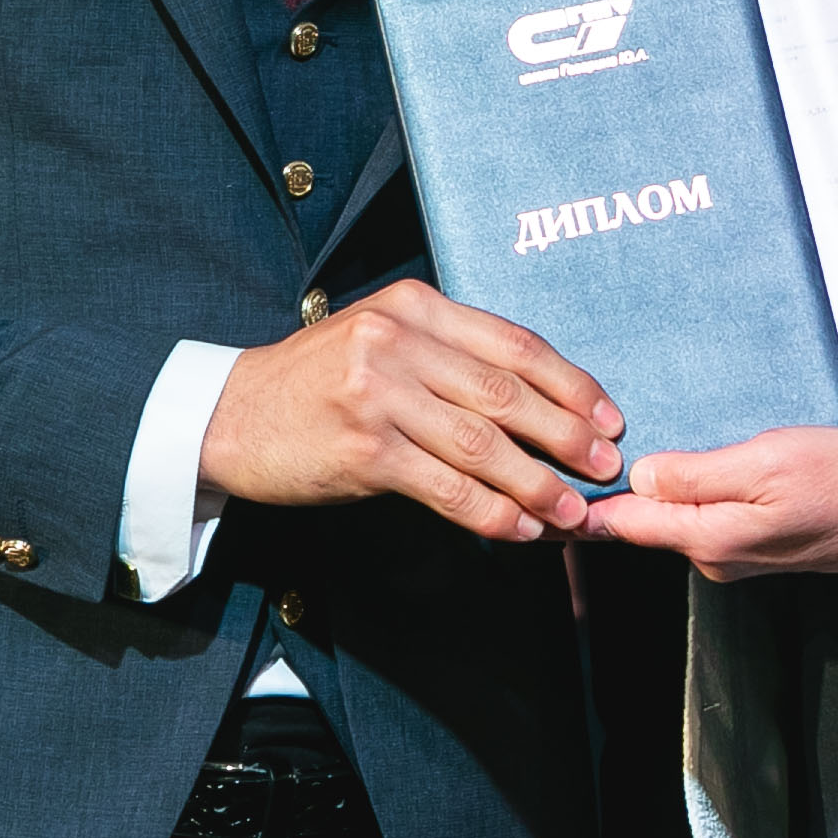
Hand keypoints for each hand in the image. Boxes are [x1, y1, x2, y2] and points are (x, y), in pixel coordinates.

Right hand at [196, 278, 618, 540]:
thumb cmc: (316, 384)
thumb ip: (448, 356)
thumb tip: (538, 404)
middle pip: (508, 394)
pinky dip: (490, 513)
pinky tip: (519, 530)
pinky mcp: (363, 450)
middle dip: (568, 436)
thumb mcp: (380, 342)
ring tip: (574, 511)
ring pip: (484, 445)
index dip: (571, 384)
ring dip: (539, 485)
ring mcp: (379, 395)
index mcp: (414, 307)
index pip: (513, 344)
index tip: (609, 418)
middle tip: (607, 467)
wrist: (228, 415)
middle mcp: (398, 342)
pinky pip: (446, 487)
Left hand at [583, 426, 837, 581]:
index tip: (541, 472)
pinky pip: (700, 514)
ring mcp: (732, 553)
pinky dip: (685, 488)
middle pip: (639, 521)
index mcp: (707, 537)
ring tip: (617, 442)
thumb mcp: (766, 463)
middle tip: (569, 442)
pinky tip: (685, 460)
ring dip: (650, 484)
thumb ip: (696, 476)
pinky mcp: (752, 542)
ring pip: (670, 516)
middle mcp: (711, 555)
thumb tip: (637, 478)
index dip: (576, 499)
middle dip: (607, 487)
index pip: (620, 524)